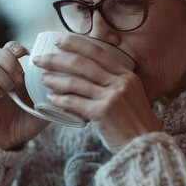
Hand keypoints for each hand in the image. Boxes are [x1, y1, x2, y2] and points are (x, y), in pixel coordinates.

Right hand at [0, 41, 49, 149]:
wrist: (15, 140)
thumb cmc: (30, 119)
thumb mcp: (48, 103)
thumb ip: (57, 92)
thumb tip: (75, 83)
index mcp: (16, 72)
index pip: (10, 48)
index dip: (17, 48)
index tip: (27, 56)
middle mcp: (1, 75)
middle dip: (10, 62)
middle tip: (20, 78)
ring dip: (3, 77)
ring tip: (12, 89)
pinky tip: (0, 96)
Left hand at [33, 35, 161, 151]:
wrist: (145, 145)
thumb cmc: (134, 122)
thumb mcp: (131, 94)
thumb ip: (114, 82)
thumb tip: (88, 72)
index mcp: (126, 74)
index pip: (97, 51)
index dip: (76, 43)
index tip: (59, 40)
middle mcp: (119, 82)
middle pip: (82, 63)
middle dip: (57, 59)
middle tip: (40, 58)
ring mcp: (111, 97)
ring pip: (75, 82)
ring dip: (54, 79)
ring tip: (42, 78)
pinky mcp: (102, 112)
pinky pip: (74, 102)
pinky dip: (60, 100)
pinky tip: (50, 99)